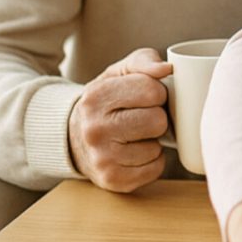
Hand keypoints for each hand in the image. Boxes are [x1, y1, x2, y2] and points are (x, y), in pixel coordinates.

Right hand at [71, 48, 171, 192]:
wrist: (74, 137)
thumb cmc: (106, 102)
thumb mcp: (118, 73)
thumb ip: (144, 61)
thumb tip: (166, 69)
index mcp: (96, 97)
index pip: (151, 90)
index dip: (156, 92)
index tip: (143, 97)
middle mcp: (94, 129)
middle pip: (157, 120)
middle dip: (155, 117)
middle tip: (140, 117)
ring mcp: (102, 158)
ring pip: (157, 147)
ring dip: (152, 141)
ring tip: (134, 136)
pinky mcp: (113, 180)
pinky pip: (156, 168)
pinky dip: (151, 161)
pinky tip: (134, 153)